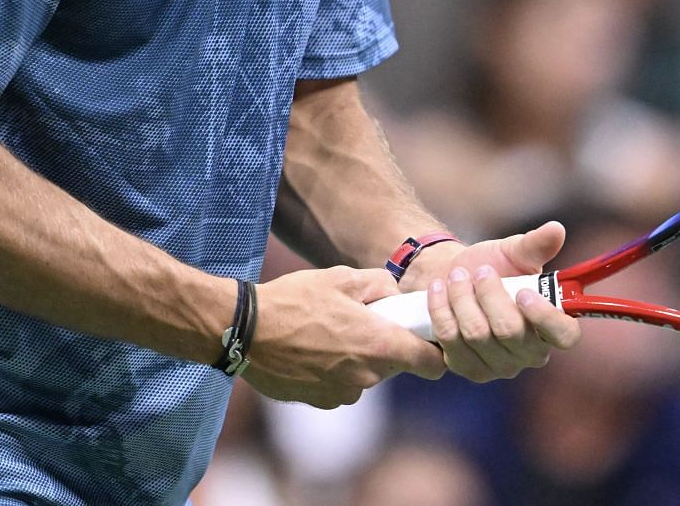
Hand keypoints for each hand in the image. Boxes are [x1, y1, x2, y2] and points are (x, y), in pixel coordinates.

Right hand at [241, 266, 443, 408]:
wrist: (245, 330)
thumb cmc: (295, 300)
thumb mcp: (343, 278)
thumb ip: (381, 285)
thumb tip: (396, 297)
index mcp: (380, 346)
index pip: (432, 364)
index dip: (435, 352)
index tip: (426, 339)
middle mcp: (367, 377)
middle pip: (394, 365)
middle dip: (384, 345)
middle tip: (360, 320)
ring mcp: (342, 393)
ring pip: (365, 374)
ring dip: (356, 358)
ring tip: (327, 332)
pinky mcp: (319, 401)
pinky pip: (339, 384)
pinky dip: (333, 370)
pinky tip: (310, 349)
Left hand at [410, 221, 582, 381]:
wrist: (455, 277)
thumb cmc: (495, 266)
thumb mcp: (515, 252)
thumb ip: (536, 244)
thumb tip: (555, 229)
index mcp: (553, 325)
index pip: (565, 335)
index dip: (546, 317)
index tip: (523, 292)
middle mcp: (530, 353)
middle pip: (509, 331)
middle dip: (489, 294)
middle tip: (481, 271)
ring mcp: (499, 366)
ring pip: (476, 333)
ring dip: (462, 297)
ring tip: (457, 276)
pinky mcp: (468, 367)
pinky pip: (450, 339)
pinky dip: (441, 308)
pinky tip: (439, 290)